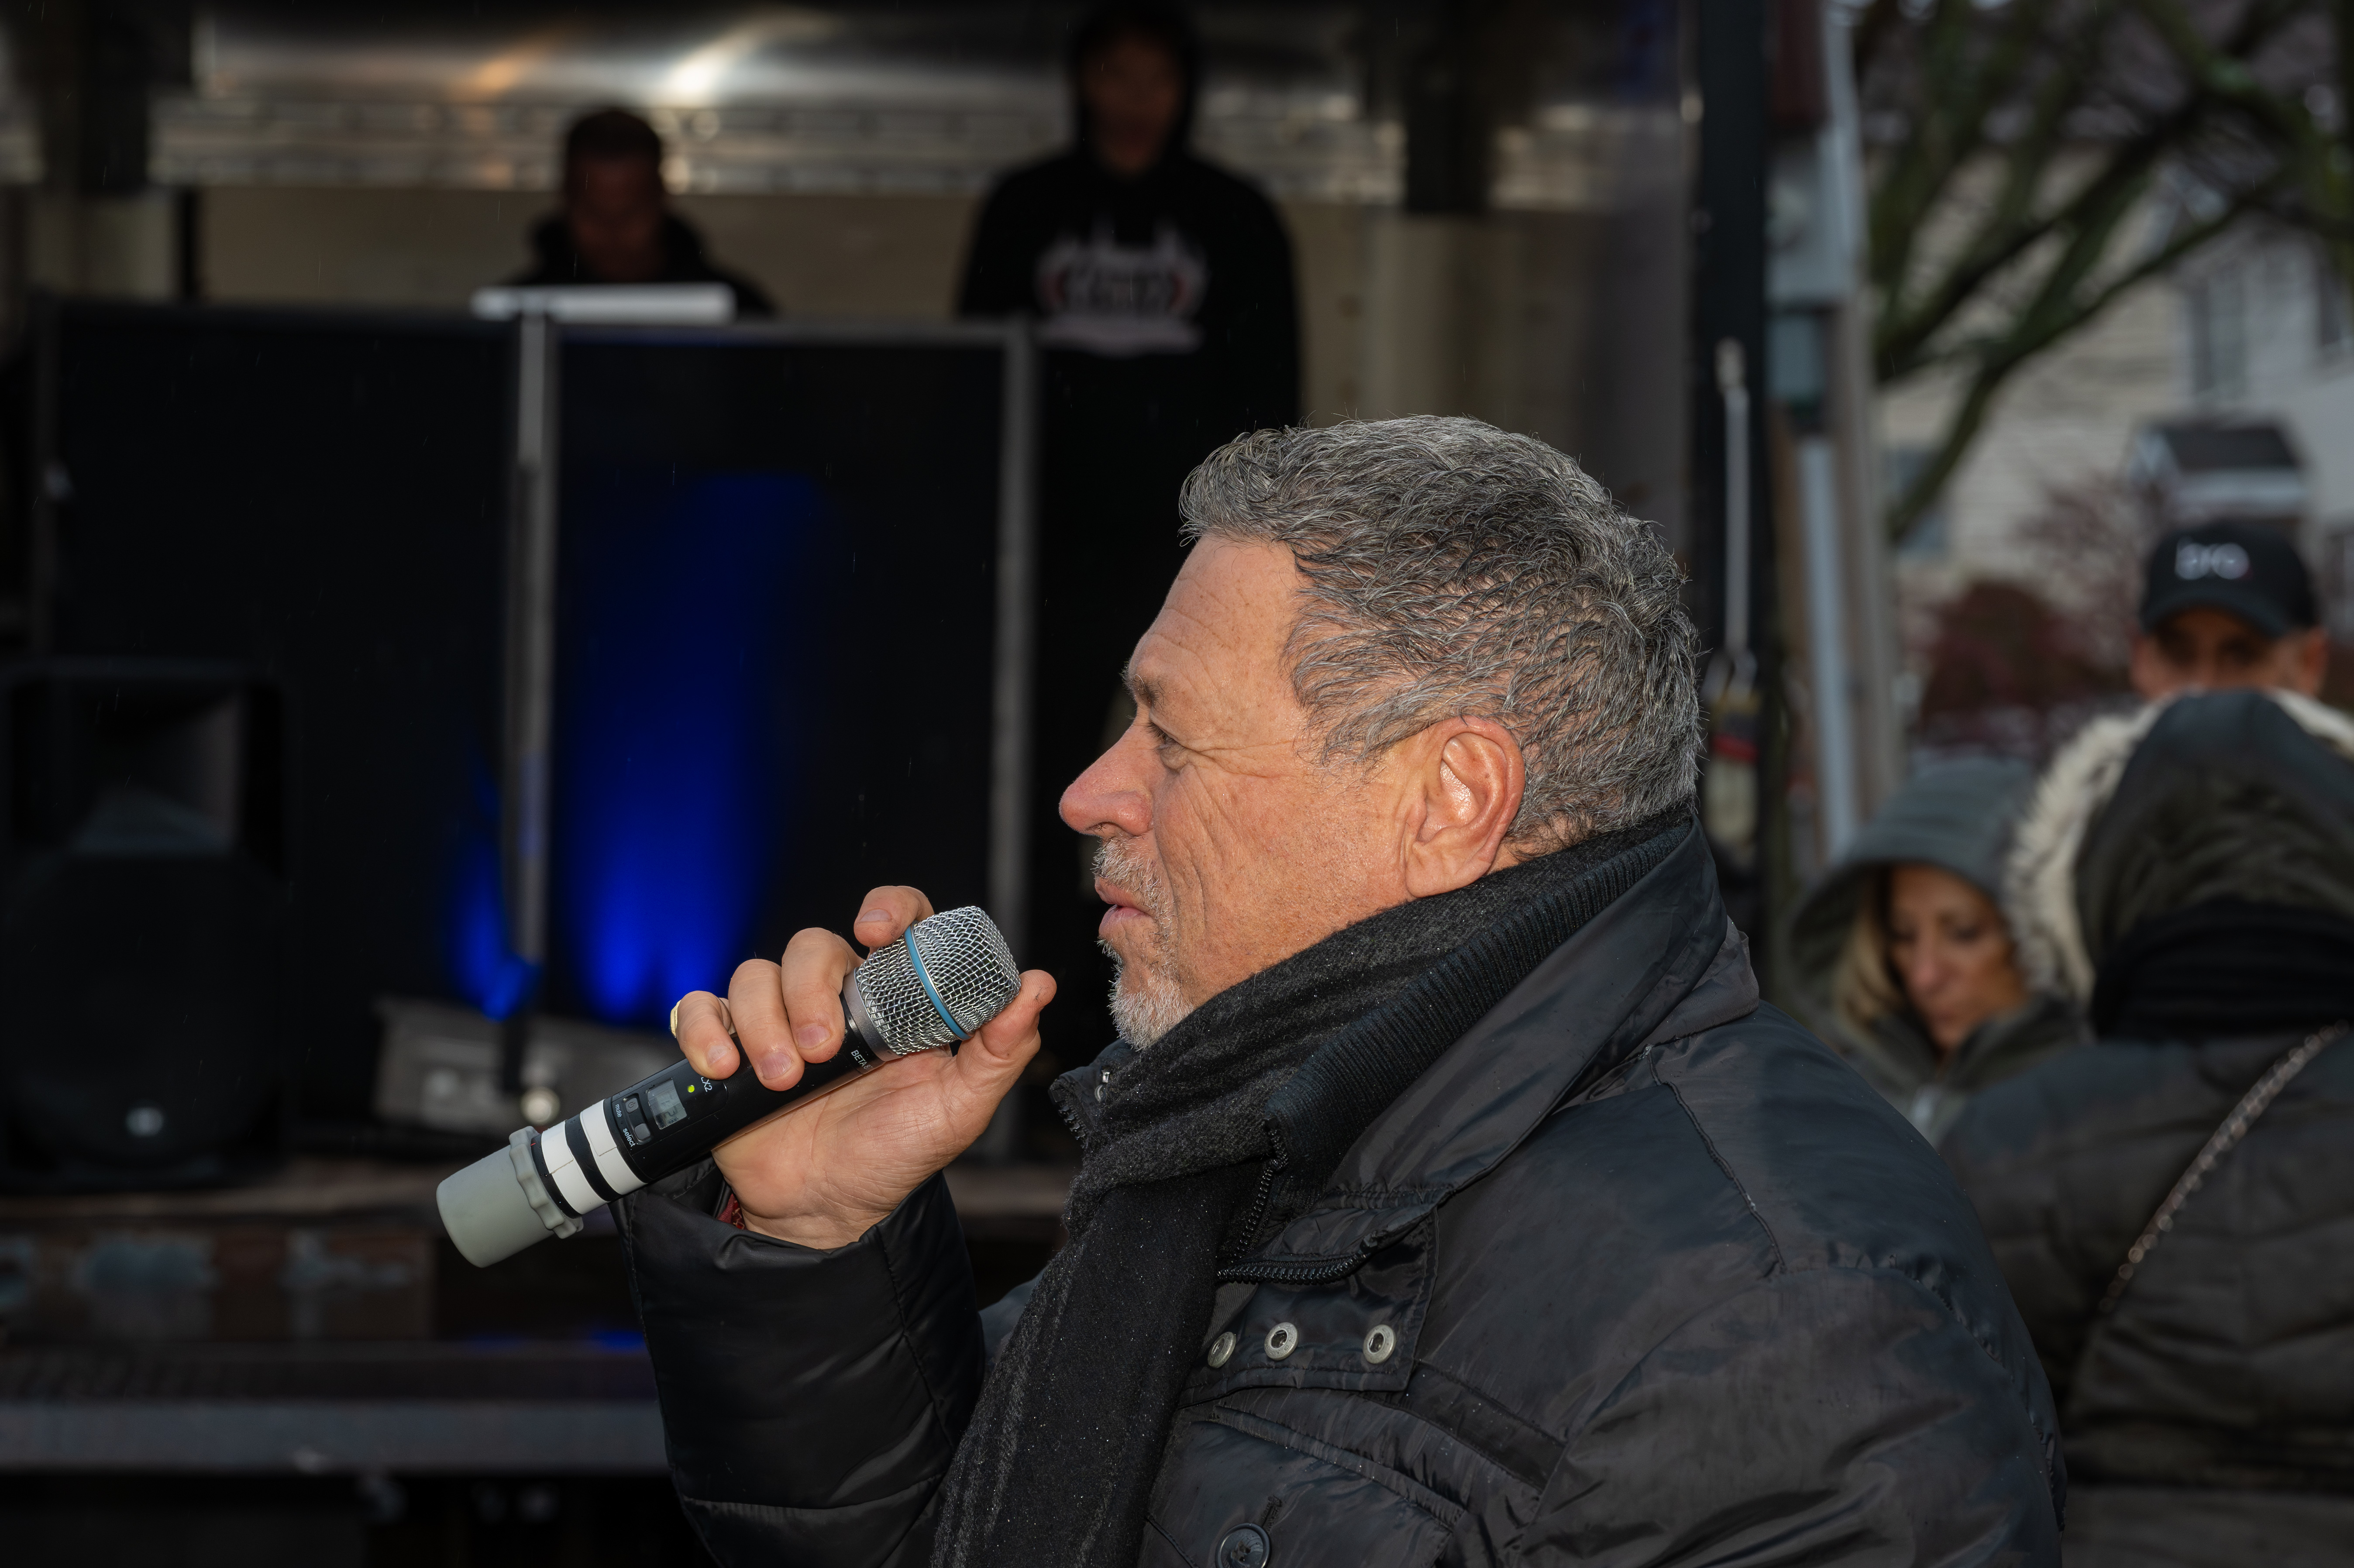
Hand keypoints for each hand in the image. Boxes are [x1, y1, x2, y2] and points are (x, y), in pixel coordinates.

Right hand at [667, 886, 1053, 1248]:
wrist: (829, 1210)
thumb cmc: (898, 1152)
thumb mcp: (959, 1108)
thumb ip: (1001, 1049)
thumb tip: (1037, 985)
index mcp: (893, 998)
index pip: (895, 921)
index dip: (888, 907)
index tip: (876, 929)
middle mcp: (835, 998)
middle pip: (812, 945)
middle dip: (812, 992)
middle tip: (823, 1053)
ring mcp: (777, 1020)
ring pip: (755, 973)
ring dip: (764, 1022)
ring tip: (781, 1079)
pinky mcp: (728, 1047)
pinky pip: (699, 1008)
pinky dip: (704, 1031)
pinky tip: (724, 1069)